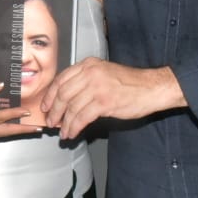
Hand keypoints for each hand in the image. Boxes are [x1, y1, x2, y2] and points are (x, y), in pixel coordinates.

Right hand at [0, 81, 42, 144]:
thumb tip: (1, 85)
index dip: (13, 113)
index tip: (26, 111)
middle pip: (4, 132)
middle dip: (22, 130)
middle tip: (37, 128)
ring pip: (2, 134)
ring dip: (17, 130)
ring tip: (32, 128)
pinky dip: (7, 128)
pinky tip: (17, 125)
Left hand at [40, 58, 186, 139]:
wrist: (151, 88)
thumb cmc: (131, 83)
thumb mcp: (104, 73)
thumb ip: (85, 81)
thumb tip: (66, 100)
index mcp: (88, 65)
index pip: (61, 79)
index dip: (50, 95)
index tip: (45, 105)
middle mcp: (90, 74)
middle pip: (63, 94)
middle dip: (54, 111)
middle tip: (51, 121)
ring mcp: (97, 87)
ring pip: (71, 108)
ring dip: (64, 123)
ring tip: (62, 131)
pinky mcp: (104, 102)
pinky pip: (82, 117)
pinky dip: (74, 127)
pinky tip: (73, 132)